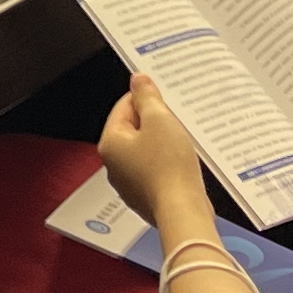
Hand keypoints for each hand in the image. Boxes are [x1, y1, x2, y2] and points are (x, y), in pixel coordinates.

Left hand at [98, 72, 206, 225]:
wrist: (182, 211)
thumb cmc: (169, 167)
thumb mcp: (159, 120)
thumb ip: (147, 97)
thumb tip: (138, 80)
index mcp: (110, 143)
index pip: (124, 107)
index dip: (146, 99)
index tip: (164, 97)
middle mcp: (114, 165)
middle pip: (134, 130)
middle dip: (156, 123)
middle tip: (176, 121)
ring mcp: (129, 183)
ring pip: (146, 151)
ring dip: (164, 143)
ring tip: (181, 142)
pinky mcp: (146, 196)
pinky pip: (155, 170)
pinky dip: (167, 164)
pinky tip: (182, 163)